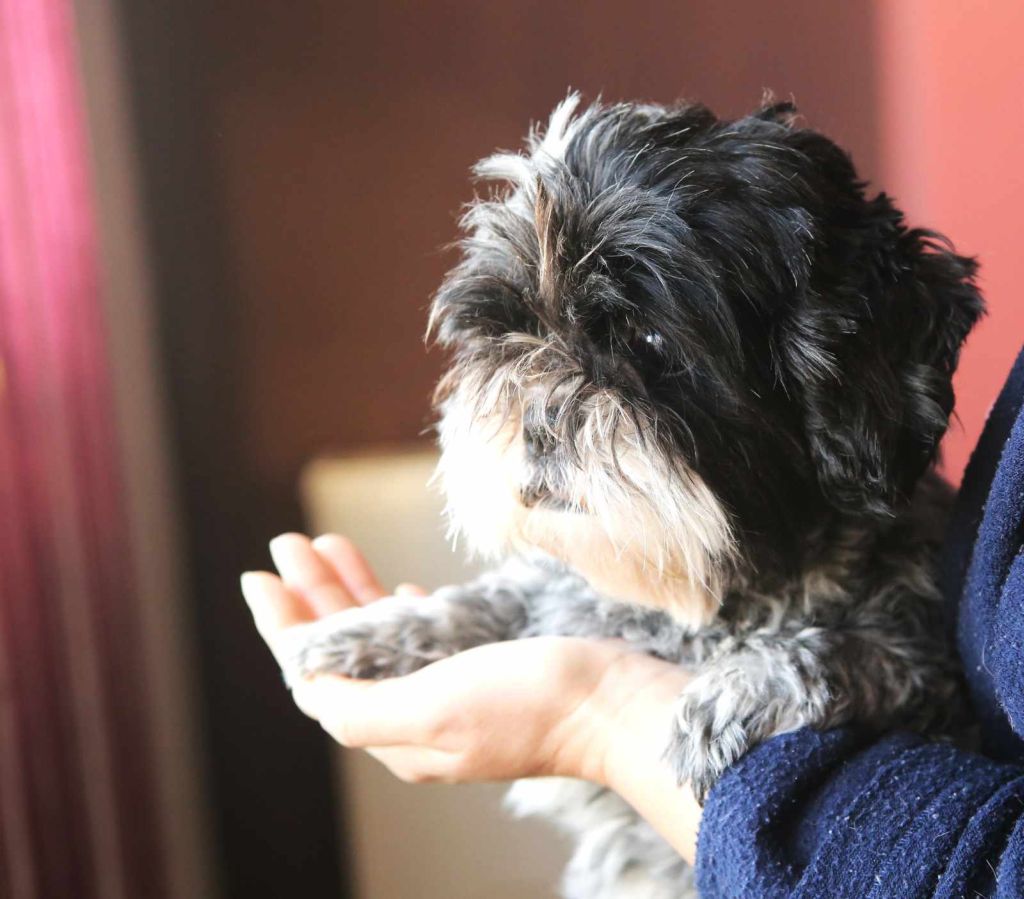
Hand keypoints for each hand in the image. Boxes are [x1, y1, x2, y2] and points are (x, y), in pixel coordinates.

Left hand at [242, 533, 700, 861]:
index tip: (259, 577)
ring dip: (352, 590)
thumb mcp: (434, 710)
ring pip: (380, 635)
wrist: (614, 703)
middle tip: (289, 543)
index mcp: (394, 730)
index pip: (317, 675)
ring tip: (331, 544)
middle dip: (313, 595)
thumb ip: (361, 708)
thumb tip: (305, 687)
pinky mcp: (482, 670)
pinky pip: (422, 636)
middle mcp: (415, 715)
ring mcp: (450, 691)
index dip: (284, 626)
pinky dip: (399, 608)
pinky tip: (398, 589)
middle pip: (344, 648)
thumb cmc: (530, 704)